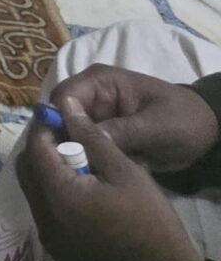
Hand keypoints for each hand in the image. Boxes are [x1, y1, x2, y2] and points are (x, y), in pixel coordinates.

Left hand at [20, 112, 206, 260]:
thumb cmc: (149, 220)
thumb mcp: (125, 171)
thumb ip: (91, 137)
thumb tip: (67, 105)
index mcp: (57, 195)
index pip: (35, 149)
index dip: (44, 127)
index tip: (58, 115)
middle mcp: (44, 217)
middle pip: (28, 170)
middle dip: (43, 149)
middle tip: (69, 138)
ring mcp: (49, 236)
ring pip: (34, 191)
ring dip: (48, 172)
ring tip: (79, 162)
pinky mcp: (59, 248)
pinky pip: (46, 211)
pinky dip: (55, 194)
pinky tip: (82, 189)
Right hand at [54, 64, 220, 173]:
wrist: (207, 134)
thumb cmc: (183, 120)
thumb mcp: (156, 126)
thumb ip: (122, 130)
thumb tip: (84, 139)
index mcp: (100, 82)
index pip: (62, 97)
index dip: (55, 121)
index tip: (57, 151)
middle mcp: (91, 97)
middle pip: (60, 118)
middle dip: (63, 143)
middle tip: (69, 170)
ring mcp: (97, 118)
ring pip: (70, 136)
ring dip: (76, 155)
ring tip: (82, 177)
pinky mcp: (104, 137)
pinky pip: (86, 149)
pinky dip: (89, 162)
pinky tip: (92, 178)